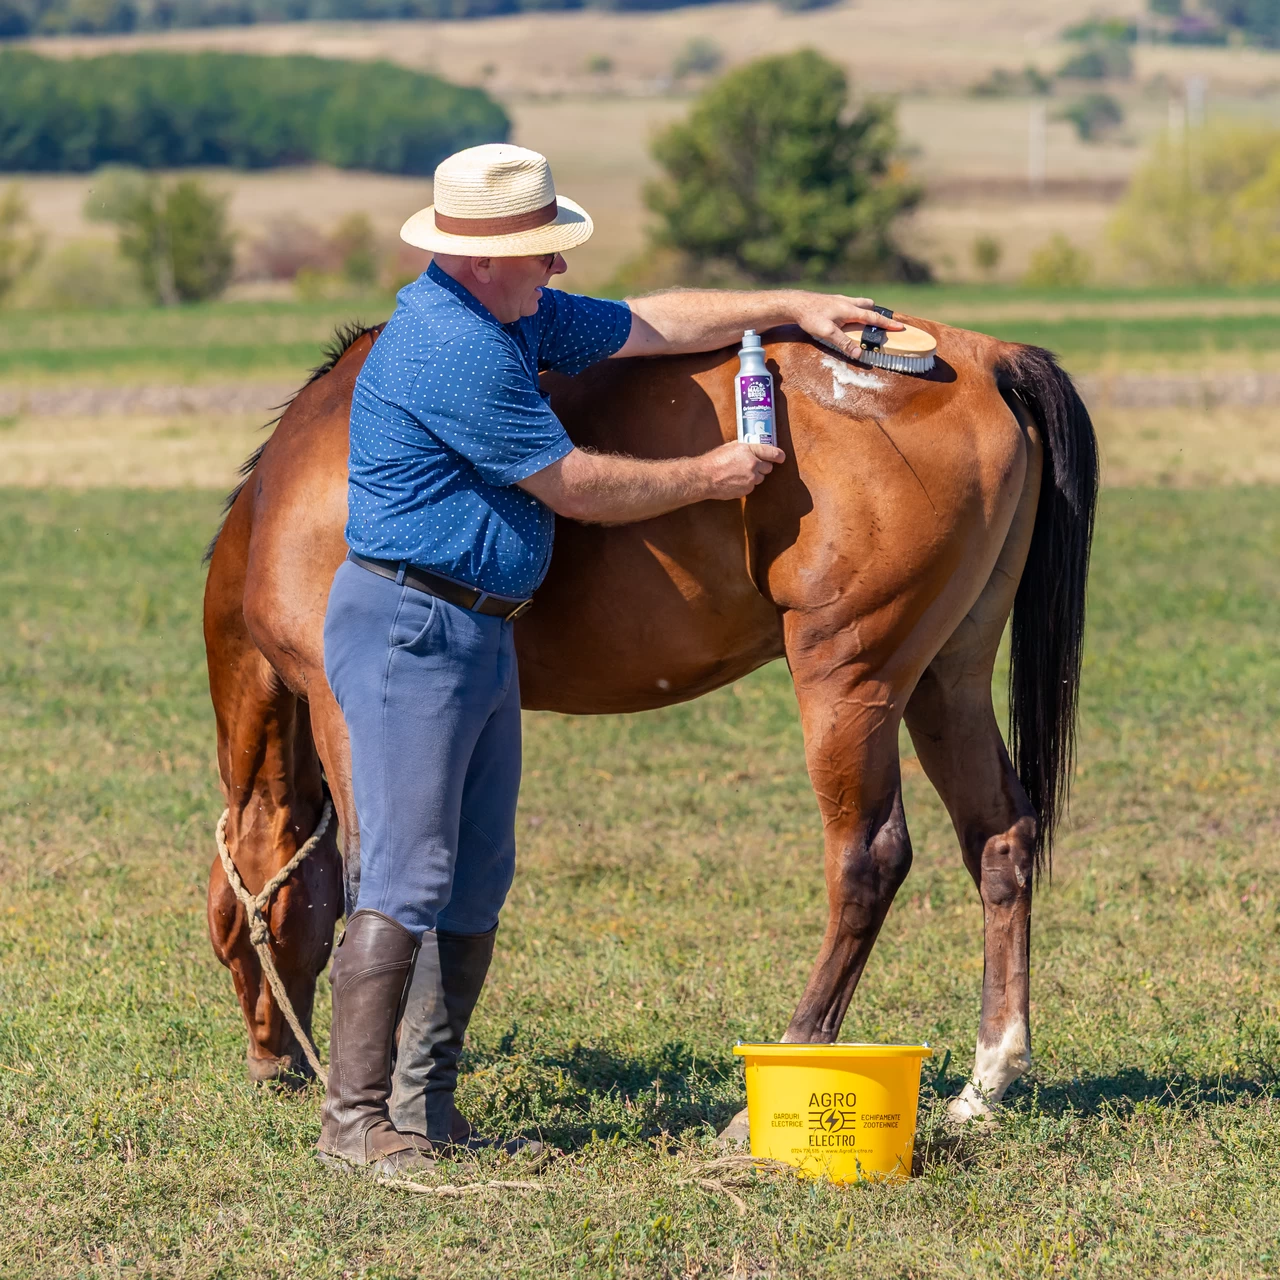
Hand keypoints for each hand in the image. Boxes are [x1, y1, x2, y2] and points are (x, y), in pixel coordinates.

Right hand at [700, 440, 786, 499]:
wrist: (704, 478)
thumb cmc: (714, 461)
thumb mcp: (730, 447)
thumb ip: (745, 448)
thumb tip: (753, 449)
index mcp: (749, 450)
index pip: (773, 453)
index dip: (779, 456)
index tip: (781, 458)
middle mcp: (753, 464)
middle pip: (768, 468)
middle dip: (762, 467)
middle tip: (751, 465)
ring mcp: (751, 479)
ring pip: (760, 478)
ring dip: (754, 476)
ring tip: (740, 474)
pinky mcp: (746, 490)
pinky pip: (752, 487)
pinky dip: (746, 484)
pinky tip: (735, 481)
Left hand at [789, 291, 904, 361]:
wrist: (795, 304)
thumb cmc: (811, 317)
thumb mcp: (827, 333)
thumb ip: (843, 343)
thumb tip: (859, 354)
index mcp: (850, 310)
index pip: (873, 317)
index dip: (887, 323)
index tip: (900, 326)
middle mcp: (847, 302)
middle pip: (868, 306)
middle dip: (877, 314)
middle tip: (882, 323)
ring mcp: (840, 299)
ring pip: (859, 302)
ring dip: (865, 310)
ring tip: (865, 321)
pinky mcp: (832, 300)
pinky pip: (850, 303)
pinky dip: (854, 309)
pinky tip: (846, 316)